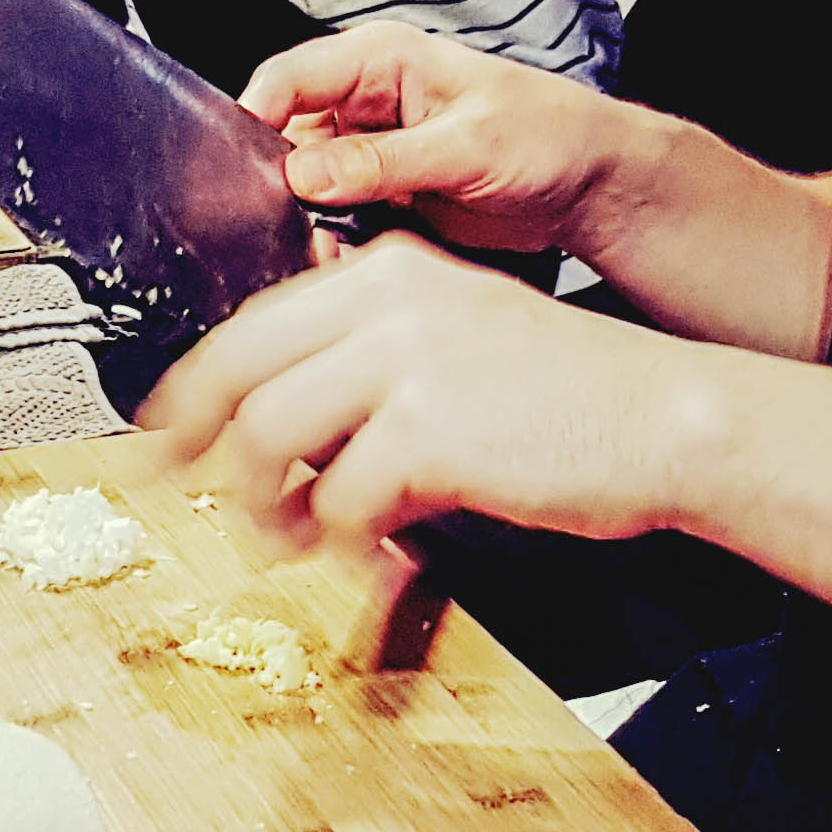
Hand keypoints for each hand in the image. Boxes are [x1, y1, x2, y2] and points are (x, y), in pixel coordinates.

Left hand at [141, 233, 710, 553]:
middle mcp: (387, 304)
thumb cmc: (573, 395)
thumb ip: (375, 361)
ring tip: (285, 542)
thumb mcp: (462, 339)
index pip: (254, 323)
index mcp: (389, 274)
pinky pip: (339, 499)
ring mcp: (405, 363)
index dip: (195, 385)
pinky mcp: (429, 433)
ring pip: (270, 437)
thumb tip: (294, 423)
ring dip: (263, 506)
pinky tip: (365, 557)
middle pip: (239, 371)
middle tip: (174, 489)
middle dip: (194, 443)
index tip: (168, 429)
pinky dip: (338, 543)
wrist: (663, 417)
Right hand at [241, 21, 641, 260]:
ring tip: (330, 254)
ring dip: (309, 224)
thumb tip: (306, 174)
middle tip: (294, 231)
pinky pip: (335, 221)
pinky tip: (350, 264)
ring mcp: (369, 152)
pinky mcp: (380, 195)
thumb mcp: (468, 146)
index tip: (240, 172)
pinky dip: (335, 245)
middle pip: (285, 139)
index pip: (289, 79)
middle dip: (281, 189)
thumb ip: (385, 161)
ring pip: (304, 189)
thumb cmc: (548, 135)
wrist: (590, 184)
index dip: (255, 119)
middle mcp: (364, 103)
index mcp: (380, 61)